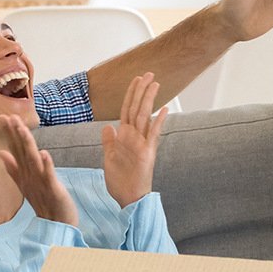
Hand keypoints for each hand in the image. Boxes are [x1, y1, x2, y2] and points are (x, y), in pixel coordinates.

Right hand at [0, 116, 77, 226]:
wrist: (56, 224)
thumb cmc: (43, 202)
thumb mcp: (25, 183)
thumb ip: (13, 169)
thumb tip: (1, 152)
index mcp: (25, 173)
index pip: (15, 149)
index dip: (10, 133)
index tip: (2, 117)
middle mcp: (30, 176)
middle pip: (22, 152)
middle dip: (16, 134)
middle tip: (9, 117)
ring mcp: (41, 182)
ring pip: (32, 160)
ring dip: (27, 145)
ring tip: (22, 129)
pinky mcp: (53, 189)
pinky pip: (49, 176)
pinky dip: (47, 165)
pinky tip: (44, 153)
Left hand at [102, 73, 168, 207]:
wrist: (127, 198)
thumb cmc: (120, 180)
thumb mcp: (109, 157)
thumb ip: (109, 141)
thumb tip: (107, 126)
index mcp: (125, 136)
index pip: (127, 109)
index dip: (131, 94)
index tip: (136, 79)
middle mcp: (135, 137)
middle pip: (137, 108)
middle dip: (142, 90)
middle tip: (149, 73)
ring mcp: (142, 144)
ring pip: (145, 117)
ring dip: (149, 100)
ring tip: (155, 84)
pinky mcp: (147, 153)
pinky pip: (153, 135)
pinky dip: (158, 122)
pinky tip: (165, 109)